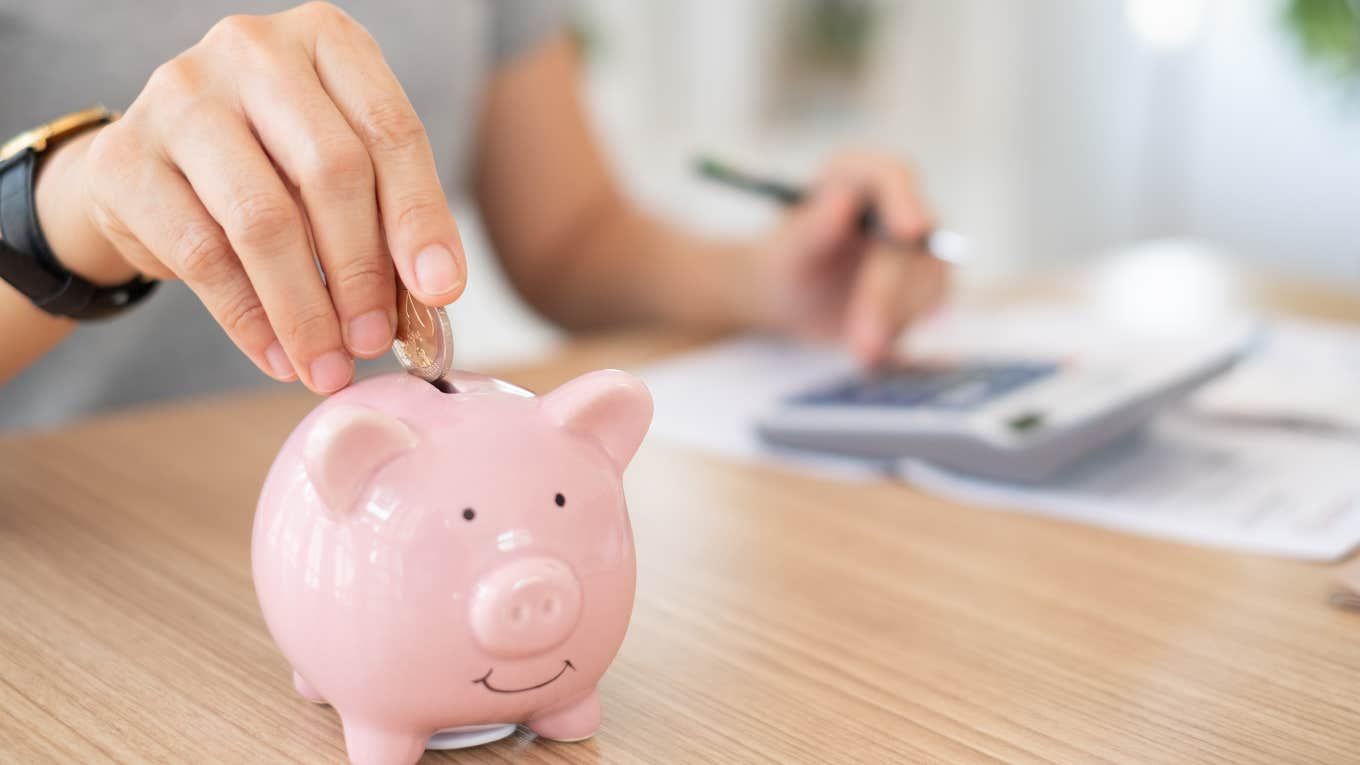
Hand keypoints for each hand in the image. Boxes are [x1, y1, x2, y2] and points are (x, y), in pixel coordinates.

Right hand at [44, 2, 465, 392]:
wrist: (155, 166)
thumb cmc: (274, 164)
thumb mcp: (341, 167)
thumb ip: (388, 217)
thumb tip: (432, 295)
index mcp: (326, 40)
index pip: (390, 131)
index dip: (420, 218)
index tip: (440, 290)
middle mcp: (252, 51)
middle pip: (331, 171)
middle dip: (363, 271)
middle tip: (375, 340)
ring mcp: (181, 97)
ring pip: (264, 220)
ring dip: (306, 309)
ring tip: (329, 366)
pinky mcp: (127, 160)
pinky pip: (202, 256)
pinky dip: (250, 320)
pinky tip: (278, 356)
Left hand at [750, 151, 948, 365]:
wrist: (790, 299)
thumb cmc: (784, 264)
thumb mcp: (786, 252)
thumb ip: (812, 227)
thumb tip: (844, 201)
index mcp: (856, 175)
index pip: (892, 175)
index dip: (905, 201)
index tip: (908, 232)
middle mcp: (895, 203)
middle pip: (914, 240)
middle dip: (888, 294)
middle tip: (865, 342)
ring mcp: (917, 243)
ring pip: (929, 277)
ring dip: (897, 318)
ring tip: (862, 352)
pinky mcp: (924, 280)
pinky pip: (928, 305)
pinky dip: (902, 328)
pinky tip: (873, 349)